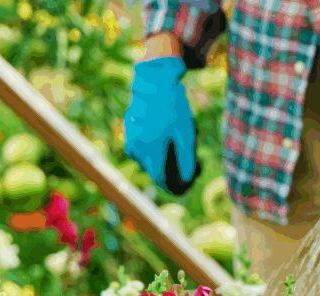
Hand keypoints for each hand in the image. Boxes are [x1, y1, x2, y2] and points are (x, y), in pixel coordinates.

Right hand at [123, 56, 201, 195]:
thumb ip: (187, 159)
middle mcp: (136, 146)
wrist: (155, 82)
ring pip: (145, 159)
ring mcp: (130, 136)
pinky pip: (139, 147)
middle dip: (169, 173)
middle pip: (152, 170)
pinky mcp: (128, 128)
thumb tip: (188, 179)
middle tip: (191, 165)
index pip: (158, 178)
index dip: (171, 187)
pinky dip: (151, 149)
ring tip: (178, 149)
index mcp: (150, 149)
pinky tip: (165, 138)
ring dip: (160, 160)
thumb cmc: (174, 109)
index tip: (182, 189)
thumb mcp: (186, 134)